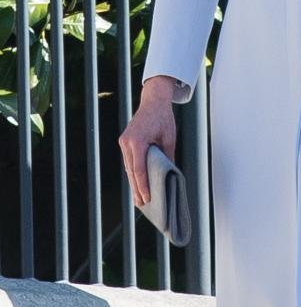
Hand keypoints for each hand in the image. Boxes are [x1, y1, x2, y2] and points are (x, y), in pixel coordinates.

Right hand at [119, 75, 177, 205]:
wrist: (153, 101)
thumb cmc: (163, 119)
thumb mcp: (169, 139)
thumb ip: (167, 157)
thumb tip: (169, 175)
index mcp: (137, 141)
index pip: (139, 168)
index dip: (142, 185)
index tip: (146, 198)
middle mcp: (127, 142)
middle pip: (132, 171)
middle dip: (137, 188)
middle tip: (142, 205)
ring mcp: (124, 142)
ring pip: (129, 167)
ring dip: (134, 182)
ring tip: (139, 199)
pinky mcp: (125, 142)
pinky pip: (129, 161)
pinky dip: (134, 172)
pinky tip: (137, 183)